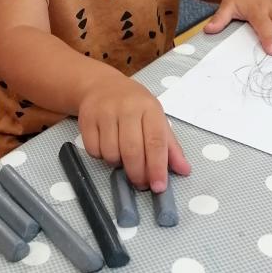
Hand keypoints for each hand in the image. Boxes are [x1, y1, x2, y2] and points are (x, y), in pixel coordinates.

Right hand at [78, 77, 189, 191]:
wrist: (102, 85)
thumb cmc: (134, 105)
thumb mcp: (156, 119)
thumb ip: (170, 146)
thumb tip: (184, 170)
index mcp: (149, 108)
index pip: (155, 142)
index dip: (157, 167)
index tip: (159, 187)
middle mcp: (127, 108)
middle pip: (132, 150)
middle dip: (137, 174)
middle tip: (140, 184)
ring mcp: (105, 112)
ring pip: (111, 153)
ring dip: (117, 164)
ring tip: (122, 158)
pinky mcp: (86, 118)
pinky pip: (93, 150)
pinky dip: (100, 156)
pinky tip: (106, 147)